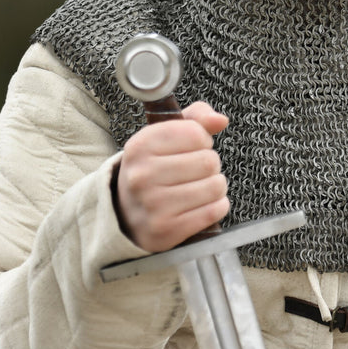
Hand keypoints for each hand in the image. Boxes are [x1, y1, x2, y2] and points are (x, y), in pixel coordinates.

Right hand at [115, 101, 229, 251]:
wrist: (127, 215)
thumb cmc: (154, 169)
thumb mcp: (165, 137)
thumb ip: (195, 119)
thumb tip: (220, 120)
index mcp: (140, 146)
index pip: (195, 133)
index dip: (202, 140)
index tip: (192, 148)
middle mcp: (142, 175)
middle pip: (208, 161)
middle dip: (210, 165)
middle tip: (195, 172)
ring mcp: (153, 204)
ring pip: (215, 186)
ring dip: (215, 187)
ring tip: (200, 188)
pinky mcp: (167, 229)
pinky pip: (214, 211)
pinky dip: (218, 206)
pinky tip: (203, 205)